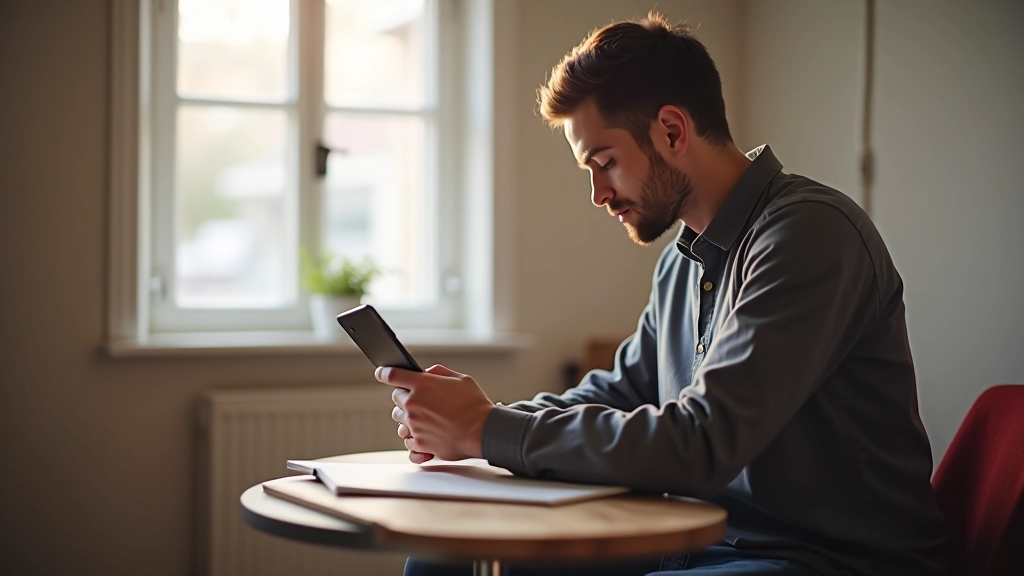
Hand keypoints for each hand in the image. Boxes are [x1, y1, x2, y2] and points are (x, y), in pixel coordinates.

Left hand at [376, 364, 493, 462]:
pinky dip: (415, 441)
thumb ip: (439, 373)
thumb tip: (426, 373)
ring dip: (408, 420)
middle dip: (406, 398)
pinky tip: (425, 438)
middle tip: (422, 402)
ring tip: (426, 421)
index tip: (381, 374)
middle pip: (396, 399)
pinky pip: (408, 442)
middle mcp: (414, 404)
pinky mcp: (419, 444)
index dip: (385, 373)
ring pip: (399, 421)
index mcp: (423, 385)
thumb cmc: (475, 405)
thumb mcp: (461, 379)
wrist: (483, 431)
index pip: (393, 375)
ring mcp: (414, 425)